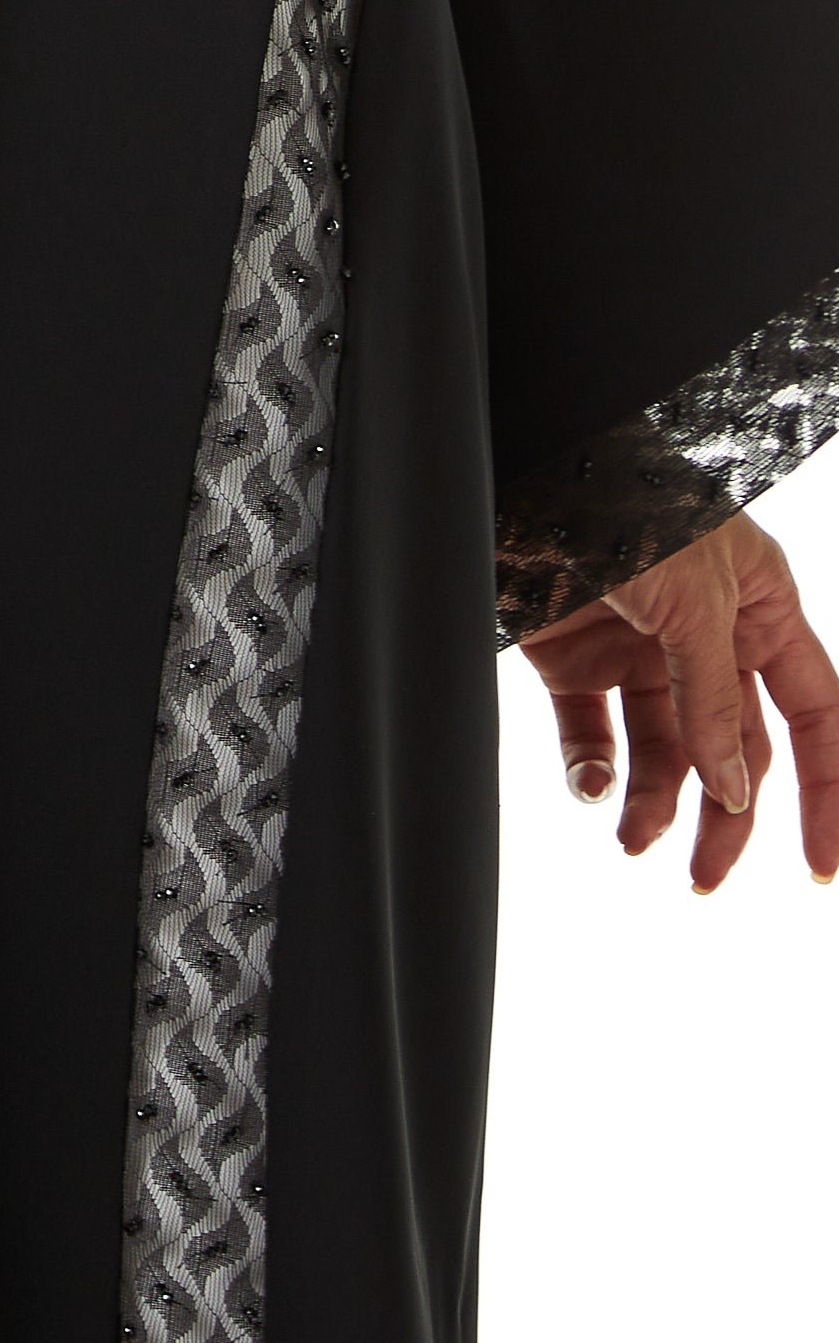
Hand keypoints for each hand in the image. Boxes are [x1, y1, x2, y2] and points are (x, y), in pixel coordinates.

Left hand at [516, 510, 838, 892]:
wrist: (533, 465)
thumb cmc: (628, 500)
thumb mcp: (694, 599)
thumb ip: (716, 699)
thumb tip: (737, 792)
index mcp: (762, 608)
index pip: (816, 715)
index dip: (827, 792)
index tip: (823, 867)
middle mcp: (708, 634)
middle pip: (738, 748)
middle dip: (726, 817)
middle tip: (703, 876)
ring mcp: (641, 647)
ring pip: (665, 751)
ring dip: (653, 803)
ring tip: (633, 840)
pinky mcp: (575, 655)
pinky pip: (592, 732)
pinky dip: (591, 769)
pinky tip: (591, 785)